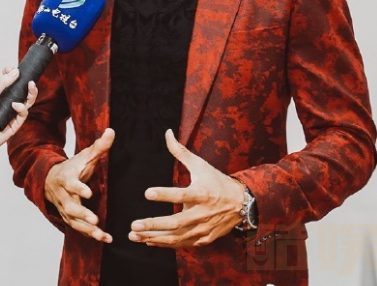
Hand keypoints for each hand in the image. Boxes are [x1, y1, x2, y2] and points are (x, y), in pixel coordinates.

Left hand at [0, 67, 36, 156]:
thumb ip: (1, 84)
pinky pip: (23, 114)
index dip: (13, 74)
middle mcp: (6, 103)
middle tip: (30, 80)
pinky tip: (16, 106)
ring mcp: (11, 114)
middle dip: (28, 85)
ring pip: (26, 102)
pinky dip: (22, 108)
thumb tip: (15, 71)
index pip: (8, 81)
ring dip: (31, 94)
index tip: (16, 69)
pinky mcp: (15, 124)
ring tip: (31, 87)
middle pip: (21, 92)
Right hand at [45, 128, 114, 243]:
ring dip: (87, 229)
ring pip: (74, 221)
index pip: (71, 183)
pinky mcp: (70, 218)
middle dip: (82, 214)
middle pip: (70, 207)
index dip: (79, 188)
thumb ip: (98, 146)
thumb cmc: (72, 168)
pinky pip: (79, 229)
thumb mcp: (84, 156)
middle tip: (95, 220)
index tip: (88, 192)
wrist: (50, 180)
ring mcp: (65, 209)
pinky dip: (91, 235)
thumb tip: (111, 131)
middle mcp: (64, 196)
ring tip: (101, 235)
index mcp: (67, 178)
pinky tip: (105, 239)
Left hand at [129, 129, 244, 247]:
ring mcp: (203, 229)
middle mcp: (202, 213)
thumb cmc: (217, 182)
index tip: (147, 192)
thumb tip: (167, 133)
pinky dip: (165, 244)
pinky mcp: (204, 239)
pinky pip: (182, 244)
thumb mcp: (200, 165)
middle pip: (176, 222)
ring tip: (134, 235)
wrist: (242, 204)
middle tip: (134, 225)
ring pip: (176, 237)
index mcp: (201, 193)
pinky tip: (148, 241)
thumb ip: (180, 152)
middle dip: (154, 224)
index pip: (181, 194)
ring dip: (154, 238)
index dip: (164, 194)